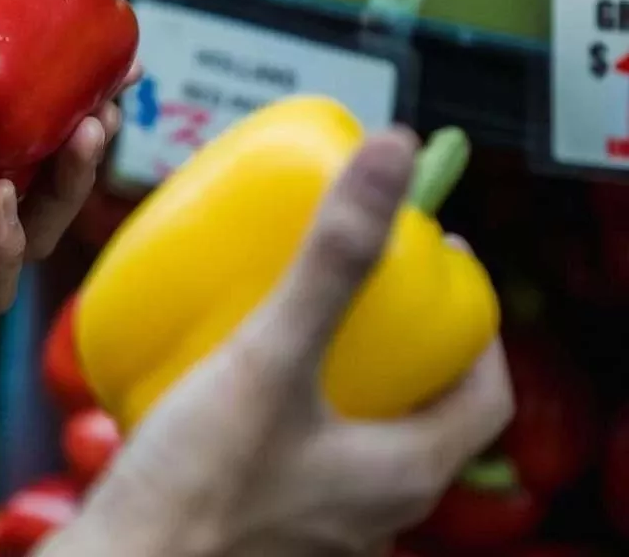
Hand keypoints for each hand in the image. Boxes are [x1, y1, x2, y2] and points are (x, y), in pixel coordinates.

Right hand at [39, 129, 513, 555]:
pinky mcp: (256, 524)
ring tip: (288, 314)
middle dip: (392, 336)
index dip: (472, 321)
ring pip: (349, 433)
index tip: (438, 260)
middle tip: (355, 277)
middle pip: (415, 407)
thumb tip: (390, 159)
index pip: (483, 391)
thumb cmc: (198, 493)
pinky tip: (223, 378)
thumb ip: (332, 261)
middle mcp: (370, 508)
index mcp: (403, 473)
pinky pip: (290, 454)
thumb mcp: (270, 361)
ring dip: (334, 371)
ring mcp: (312, 522)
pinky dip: (278, 406)